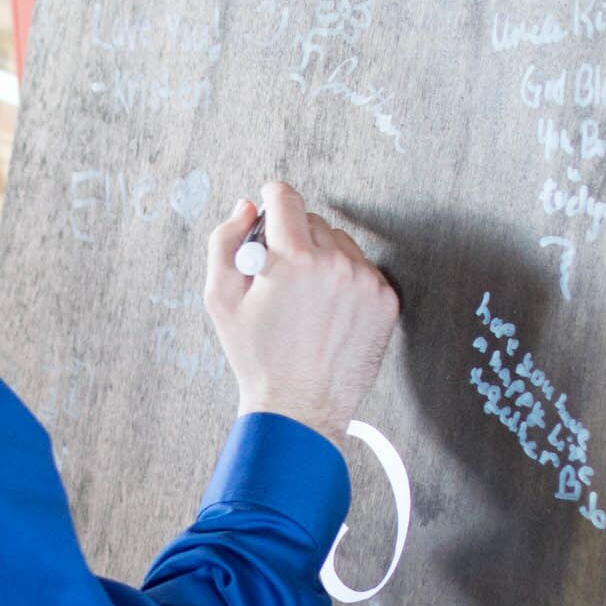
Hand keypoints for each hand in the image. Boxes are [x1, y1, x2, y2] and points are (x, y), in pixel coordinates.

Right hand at [204, 180, 399, 439]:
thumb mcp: (220, 299)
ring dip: (322, 258)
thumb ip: (225, 241)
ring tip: (305, 300)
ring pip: (340, 245)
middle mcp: (336, 264)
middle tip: (279, 276)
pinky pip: (361, 270)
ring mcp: (366, 282)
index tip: (270, 202)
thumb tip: (247, 207)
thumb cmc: (257, 358)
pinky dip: (344, 282)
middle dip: (293, 239)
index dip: (273, 197)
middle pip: (313, 222)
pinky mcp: (385, 301)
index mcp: (293, 259)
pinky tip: (327, 312)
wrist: (300, 407)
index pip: (287, 199)